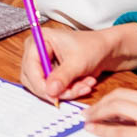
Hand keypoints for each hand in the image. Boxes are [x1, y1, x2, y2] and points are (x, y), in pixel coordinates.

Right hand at [20, 23, 136, 102]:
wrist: (107, 49)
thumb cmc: (93, 47)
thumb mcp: (78, 62)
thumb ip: (62, 77)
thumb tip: (49, 91)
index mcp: (40, 40)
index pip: (30, 67)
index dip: (40, 84)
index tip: (54, 97)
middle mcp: (37, 51)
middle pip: (34, 79)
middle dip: (56, 89)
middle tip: (76, 91)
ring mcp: (43, 63)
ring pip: (45, 87)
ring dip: (66, 91)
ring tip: (85, 85)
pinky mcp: (50, 73)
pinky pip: (54, 89)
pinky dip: (69, 90)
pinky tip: (84, 84)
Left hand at [84, 88, 136, 136]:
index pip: (133, 93)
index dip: (114, 99)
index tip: (104, 105)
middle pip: (120, 96)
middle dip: (101, 103)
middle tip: (89, 113)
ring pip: (117, 108)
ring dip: (98, 113)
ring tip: (88, 121)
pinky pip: (124, 132)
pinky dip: (106, 131)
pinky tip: (95, 132)